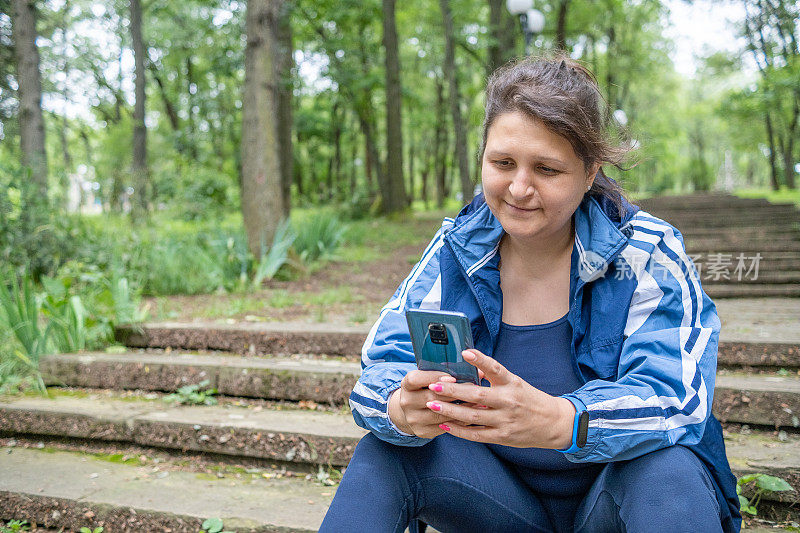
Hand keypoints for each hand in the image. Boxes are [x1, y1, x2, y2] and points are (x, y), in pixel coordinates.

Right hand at [387, 369, 483, 438]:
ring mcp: (413, 419)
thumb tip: (478, 371)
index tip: (452, 377)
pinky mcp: (422, 431)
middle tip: (474, 389)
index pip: (415, 379)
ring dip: (460, 408)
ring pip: (439, 414)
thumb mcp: (428, 379)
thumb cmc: (426, 390)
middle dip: (453, 393)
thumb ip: (448, 372)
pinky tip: (471, 415)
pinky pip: (444, 426)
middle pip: (430, 397)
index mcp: (406, 385)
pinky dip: (459, 421)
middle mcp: (406, 402)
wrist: (411, 412)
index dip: (433, 377)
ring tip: (478, 403)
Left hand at [425, 349, 575, 448]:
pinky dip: (459, 430)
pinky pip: (476, 435)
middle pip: (477, 396)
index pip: (496, 369)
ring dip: (450, 411)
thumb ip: (494, 377)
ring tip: (432, 404)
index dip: (481, 360)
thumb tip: (470, 364)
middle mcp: (509, 402)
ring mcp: (505, 421)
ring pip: (473, 417)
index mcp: (513, 384)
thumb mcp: (516, 383)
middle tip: (434, 385)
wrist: (553, 423)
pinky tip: (445, 424)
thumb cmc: (530, 399)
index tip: (465, 352)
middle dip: (453, 391)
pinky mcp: (502, 437)